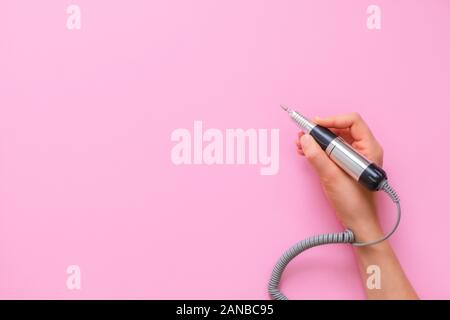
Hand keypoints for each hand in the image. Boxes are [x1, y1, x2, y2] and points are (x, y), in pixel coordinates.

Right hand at [296, 112, 383, 240]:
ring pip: (335, 139)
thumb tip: (305, 139)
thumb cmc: (353, 203)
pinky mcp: (347, 165)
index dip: (332, 119)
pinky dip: (320, 149)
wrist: (359, 224)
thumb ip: (317, 157)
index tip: (314, 124)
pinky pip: (333, 150)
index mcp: (369, 148)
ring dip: (318, 140)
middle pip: (342, 129)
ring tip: (301, 144)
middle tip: (303, 134)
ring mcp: (356, 157)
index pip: (352, 122)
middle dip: (320, 130)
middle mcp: (365, 149)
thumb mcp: (332, 178)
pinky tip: (306, 152)